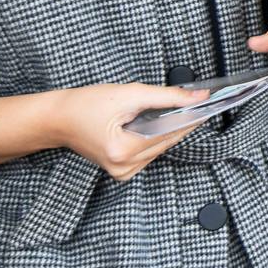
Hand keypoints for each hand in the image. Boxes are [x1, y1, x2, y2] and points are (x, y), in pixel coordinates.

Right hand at [55, 82, 209, 181]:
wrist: (58, 118)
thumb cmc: (85, 104)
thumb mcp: (128, 94)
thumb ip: (166, 97)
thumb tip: (198, 98)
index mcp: (123, 151)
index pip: (169, 134)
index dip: (191, 118)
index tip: (209, 106)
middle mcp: (124, 168)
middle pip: (166, 142)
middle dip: (182, 123)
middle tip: (198, 104)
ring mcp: (122, 172)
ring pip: (159, 148)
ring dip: (168, 130)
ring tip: (177, 110)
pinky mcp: (121, 171)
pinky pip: (148, 153)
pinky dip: (155, 138)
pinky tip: (157, 123)